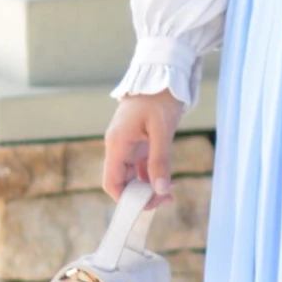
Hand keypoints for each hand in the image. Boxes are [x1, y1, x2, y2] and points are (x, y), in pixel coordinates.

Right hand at [103, 89, 185, 208]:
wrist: (163, 76)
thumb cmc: (159, 99)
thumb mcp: (161, 131)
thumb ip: (159, 162)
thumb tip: (160, 191)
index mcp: (117, 144)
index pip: (111, 183)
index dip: (126, 199)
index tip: (148, 205)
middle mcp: (119, 147)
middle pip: (122, 182)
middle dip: (141, 195)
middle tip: (166, 199)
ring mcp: (129, 145)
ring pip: (133, 176)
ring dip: (149, 187)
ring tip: (169, 193)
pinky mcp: (140, 142)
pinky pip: (142, 166)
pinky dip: (153, 175)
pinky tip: (167, 181)